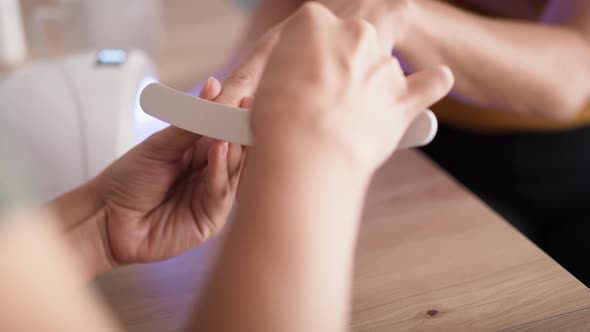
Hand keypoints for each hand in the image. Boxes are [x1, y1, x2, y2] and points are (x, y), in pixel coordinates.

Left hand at [95, 77, 244, 265]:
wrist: (104, 219)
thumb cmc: (129, 179)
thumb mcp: (161, 144)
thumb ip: (192, 122)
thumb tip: (215, 85)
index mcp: (203, 149)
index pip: (231, 123)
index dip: (244, 103)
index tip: (255, 76)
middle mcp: (214, 171)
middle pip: (241, 146)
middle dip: (247, 125)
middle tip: (251, 101)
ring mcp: (214, 195)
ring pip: (236, 169)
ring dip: (235, 145)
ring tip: (234, 123)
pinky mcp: (210, 219)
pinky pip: (221, 192)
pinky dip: (220, 170)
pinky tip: (218, 150)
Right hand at [252, 2, 453, 173]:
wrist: (306, 148)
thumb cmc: (276, 117)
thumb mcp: (262, 80)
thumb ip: (284, 73)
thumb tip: (294, 87)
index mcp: (313, 21)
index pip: (311, 30)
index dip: (304, 57)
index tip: (297, 78)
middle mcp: (354, 34)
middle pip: (352, 45)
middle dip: (341, 68)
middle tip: (319, 100)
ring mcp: (382, 66)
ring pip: (383, 69)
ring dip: (373, 87)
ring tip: (347, 122)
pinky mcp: (404, 98)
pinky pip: (431, 82)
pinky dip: (432, 82)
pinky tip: (433, 81)